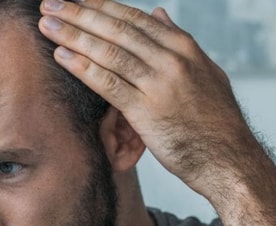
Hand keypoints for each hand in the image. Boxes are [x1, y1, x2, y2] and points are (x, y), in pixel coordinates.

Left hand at [38, 0, 262, 196]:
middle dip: (80, 14)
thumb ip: (179, 41)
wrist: (228, 159)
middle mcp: (171, 60)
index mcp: (184, 47)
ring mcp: (159, 84)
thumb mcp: (206, 72)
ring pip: (109, 52)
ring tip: (47, 25)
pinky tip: (62, 56)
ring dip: (74, 36)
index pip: (135, 19)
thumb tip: (159, 13)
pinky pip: (108, 83)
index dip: (102, 6)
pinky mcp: (146, 111)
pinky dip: (82, 67)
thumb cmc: (216, 120)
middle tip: (51, 4)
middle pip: (117, 29)